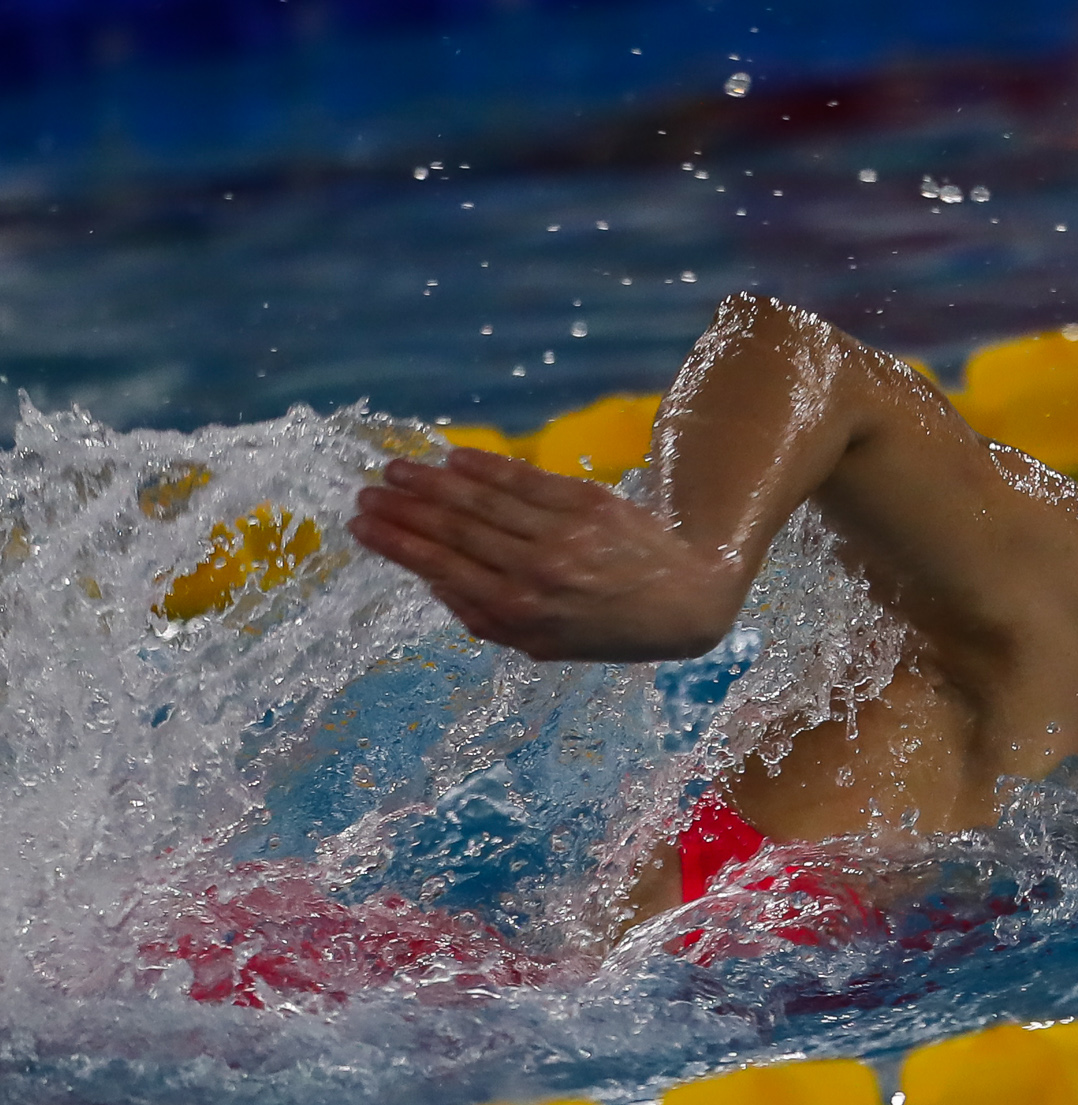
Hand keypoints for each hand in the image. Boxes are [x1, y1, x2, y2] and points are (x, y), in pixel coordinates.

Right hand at [348, 448, 743, 660]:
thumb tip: (432, 580)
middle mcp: (537, 571)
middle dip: (403, 509)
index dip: (397, 543)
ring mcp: (563, 534)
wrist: (687, 600)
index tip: (361, 524)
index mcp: (521, 613)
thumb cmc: (607, 628)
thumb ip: (485, 619)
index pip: (442, 568)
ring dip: (432, 483)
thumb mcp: (544, 645)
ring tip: (395, 470)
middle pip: (455, 530)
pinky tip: (452, 459)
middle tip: (366, 492)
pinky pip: (525, 480)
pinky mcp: (587, 502)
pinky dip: (484, 467)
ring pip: (483, 501)